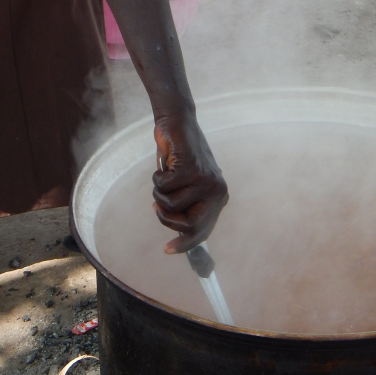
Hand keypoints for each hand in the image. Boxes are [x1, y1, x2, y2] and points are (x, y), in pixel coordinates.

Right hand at [151, 114, 228, 253]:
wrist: (178, 124)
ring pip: (170, 206)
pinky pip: (164, 188)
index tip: (168, 250)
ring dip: (159, 193)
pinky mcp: (191, 169)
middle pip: (189, 226)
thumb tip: (180, 234)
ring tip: (164, 177)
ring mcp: (206, 181)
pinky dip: (157, 178)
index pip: (202, 230)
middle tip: (157, 205)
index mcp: (219, 197)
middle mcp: (217, 191)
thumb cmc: (179, 158)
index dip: (185, 244)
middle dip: (167, 219)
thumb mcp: (187, 187)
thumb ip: (187, 208)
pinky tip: (165, 164)